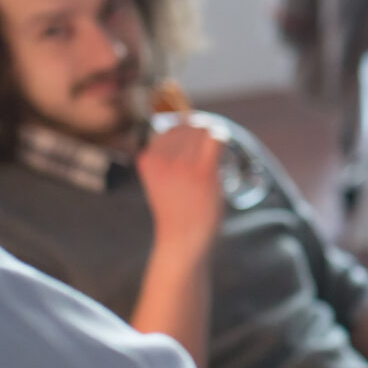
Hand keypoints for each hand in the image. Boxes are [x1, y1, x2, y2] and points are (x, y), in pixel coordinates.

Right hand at [136, 118, 226, 256]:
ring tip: (210, 153)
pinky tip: (220, 138)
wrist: (182, 238)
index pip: (168, 131)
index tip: (192, 142)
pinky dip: (219, 136)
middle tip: (205, 149)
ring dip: (209, 139)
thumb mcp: (159, 180)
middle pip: (186, 129)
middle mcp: (162, 160)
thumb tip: (191, 129)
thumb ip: (167, 158)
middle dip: (198, 134)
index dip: (183, 132)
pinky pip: (215, 140)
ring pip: (201, 132)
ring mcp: (182, 166)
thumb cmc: (175, 211)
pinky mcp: (203, 173)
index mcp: (147, 160)